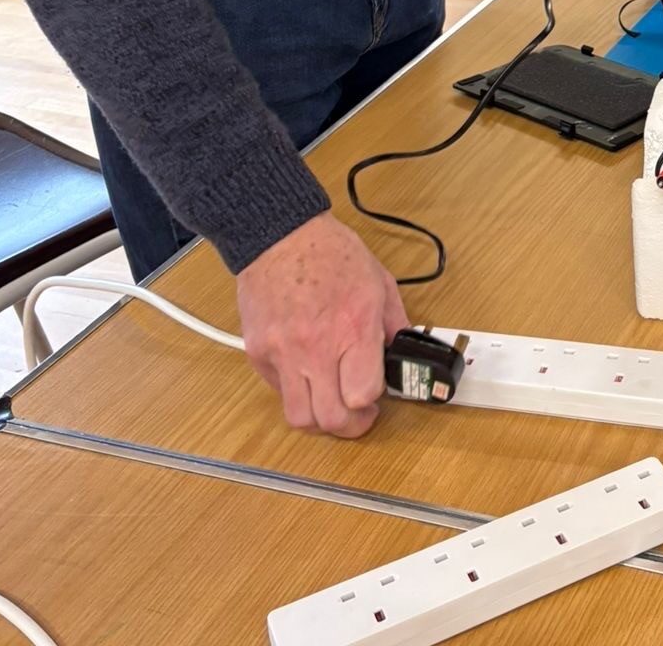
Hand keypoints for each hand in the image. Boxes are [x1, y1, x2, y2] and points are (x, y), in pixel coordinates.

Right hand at [236, 213, 409, 437]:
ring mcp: (283, 353)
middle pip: (330, 418)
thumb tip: (403, 353)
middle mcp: (317, 346)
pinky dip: (294, 393)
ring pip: (299, 418)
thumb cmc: (332, 254)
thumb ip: (394, 323)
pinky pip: (278, 392)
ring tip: (331, 403)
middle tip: (358, 415)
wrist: (281, 236)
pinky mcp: (259, 354)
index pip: (362, 394)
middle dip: (350, 426)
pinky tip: (307, 373)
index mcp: (353, 326)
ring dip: (319, 419)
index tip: (377, 396)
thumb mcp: (380, 282)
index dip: (373, 402)